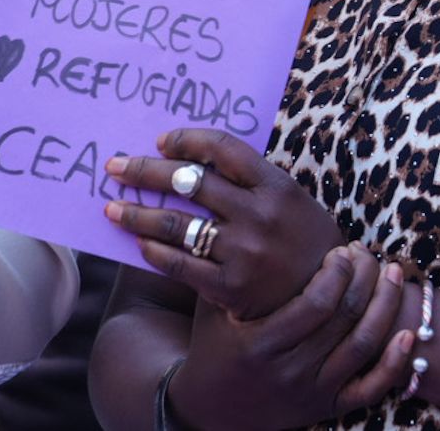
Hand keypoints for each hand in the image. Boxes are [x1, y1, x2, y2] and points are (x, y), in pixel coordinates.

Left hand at [105, 127, 345, 318]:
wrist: (328, 300)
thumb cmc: (304, 242)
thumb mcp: (291, 201)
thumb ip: (251, 182)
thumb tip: (194, 160)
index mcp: (277, 186)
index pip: (223, 148)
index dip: (187, 140)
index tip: (161, 140)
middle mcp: (259, 215)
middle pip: (190, 182)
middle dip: (145, 171)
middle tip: (116, 166)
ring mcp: (244, 252)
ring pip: (176, 225)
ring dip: (137, 214)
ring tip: (111, 208)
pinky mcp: (231, 288)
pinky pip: (180, 266)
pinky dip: (155, 252)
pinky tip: (140, 244)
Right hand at [168, 243, 414, 429]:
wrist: (211, 411)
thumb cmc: (213, 347)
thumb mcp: (212, 309)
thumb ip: (225, 271)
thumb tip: (226, 216)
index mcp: (262, 343)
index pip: (315, 303)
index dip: (337, 272)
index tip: (341, 250)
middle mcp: (291, 370)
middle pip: (345, 318)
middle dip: (364, 278)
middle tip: (366, 252)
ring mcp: (312, 391)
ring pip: (363, 346)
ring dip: (385, 306)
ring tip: (392, 273)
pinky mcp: (327, 407)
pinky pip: (371, 389)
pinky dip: (394, 363)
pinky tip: (408, 334)